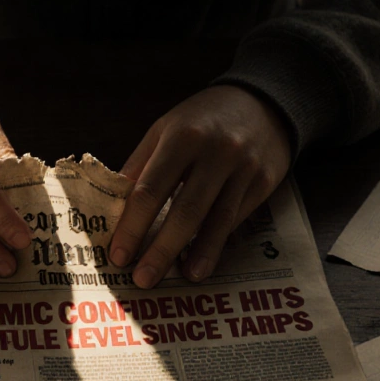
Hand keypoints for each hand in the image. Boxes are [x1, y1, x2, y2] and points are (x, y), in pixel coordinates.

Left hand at [110, 85, 291, 287]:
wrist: (263, 101)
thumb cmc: (204, 119)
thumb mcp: (166, 128)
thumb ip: (141, 165)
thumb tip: (114, 206)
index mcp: (182, 137)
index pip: (150, 189)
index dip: (132, 226)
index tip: (118, 255)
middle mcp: (215, 153)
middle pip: (184, 211)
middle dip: (161, 249)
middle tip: (143, 279)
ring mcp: (243, 169)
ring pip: (217, 221)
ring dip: (198, 254)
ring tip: (182, 278)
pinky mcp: (264, 182)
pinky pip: (236, 219)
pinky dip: (218, 243)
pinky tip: (204, 261)